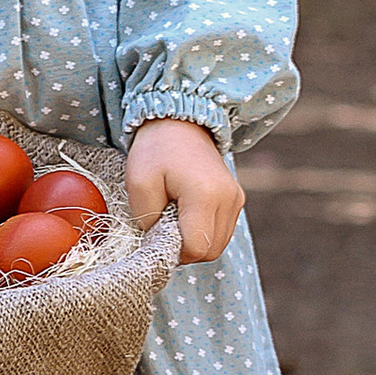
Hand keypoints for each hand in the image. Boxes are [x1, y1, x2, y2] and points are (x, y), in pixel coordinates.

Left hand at [126, 117, 243, 263]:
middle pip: (210, 252)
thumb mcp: (138, 183)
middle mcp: (228, 199)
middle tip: (163, 227)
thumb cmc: (156, 151)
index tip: (156, 232)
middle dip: (185, 250)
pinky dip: (204, 232)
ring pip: (218, 245)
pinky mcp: (237, 199)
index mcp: (204, 195)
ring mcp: (236, 199)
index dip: (173, 251)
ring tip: (175, 217)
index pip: (195, 248)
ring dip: (195, 242)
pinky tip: (187, 215)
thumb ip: (147, 220)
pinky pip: (221, 232)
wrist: (180, 122)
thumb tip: (160, 244)